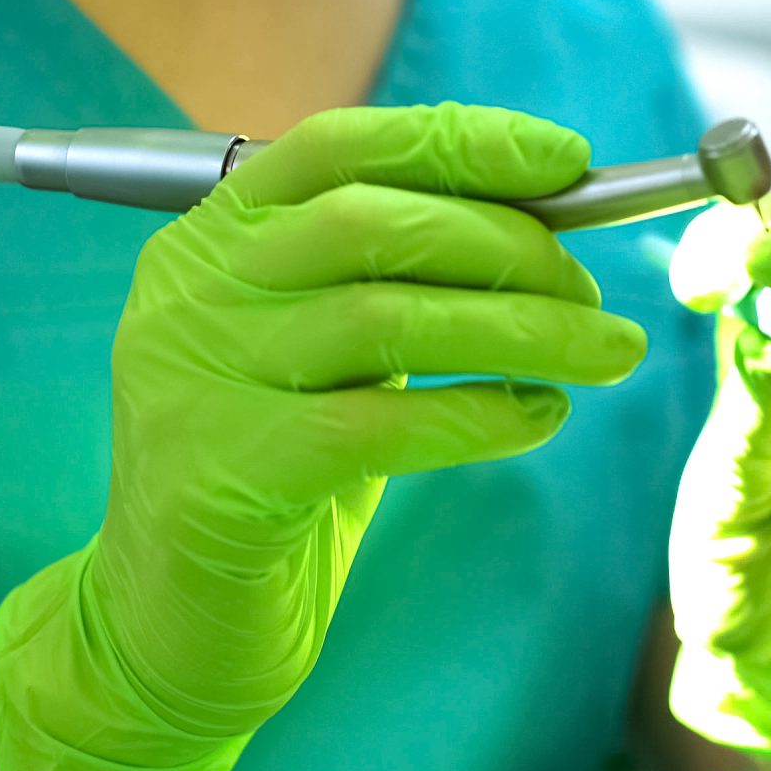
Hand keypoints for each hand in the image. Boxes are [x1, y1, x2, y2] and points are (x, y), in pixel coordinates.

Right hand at [0, 104, 648, 770]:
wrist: (164, 628)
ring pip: (386, 320)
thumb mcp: (320, 356)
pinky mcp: (224, 477)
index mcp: (210, 239)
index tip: (566, 159)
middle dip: (507, 244)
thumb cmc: (272, 478)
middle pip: (370, 223)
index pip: (336, 146)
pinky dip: (481, 414)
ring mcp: (198, 382)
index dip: (459, 142)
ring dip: (522, 328)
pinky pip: (380, 424)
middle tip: (593, 291)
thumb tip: (548, 224)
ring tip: (606, 350)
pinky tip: (540, 418)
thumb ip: (393, 282)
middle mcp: (191, 294)